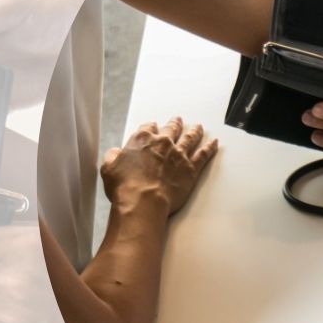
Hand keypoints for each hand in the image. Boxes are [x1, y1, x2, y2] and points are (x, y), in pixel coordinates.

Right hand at [101, 117, 218, 214]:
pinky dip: (210, 148)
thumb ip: (113, 156)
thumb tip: (116, 153)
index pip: (148, 127)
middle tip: (178, 121)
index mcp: (142, 139)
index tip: (153, 128)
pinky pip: (204, 155)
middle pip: (172, 129)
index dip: (151, 127)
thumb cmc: (125, 186)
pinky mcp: (191, 169)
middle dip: (175, 124)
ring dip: (195, 131)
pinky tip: (214, 144)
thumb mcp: (108, 167)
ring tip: (198, 127)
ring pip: (190, 138)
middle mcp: (163, 143)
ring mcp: (179, 155)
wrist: (143, 202)